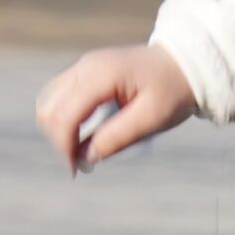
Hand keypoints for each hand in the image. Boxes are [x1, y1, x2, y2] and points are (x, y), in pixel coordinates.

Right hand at [37, 42, 195, 170]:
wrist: (186, 64)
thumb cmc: (173, 90)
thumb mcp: (152, 118)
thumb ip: (118, 137)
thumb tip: (86, 157)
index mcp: (101, 74)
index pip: (65, 115)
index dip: (65, 147)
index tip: (76, 170)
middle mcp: (85, 66)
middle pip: (49, 109)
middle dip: (60, 140)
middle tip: (81, 164)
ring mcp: (83, 67)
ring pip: (48, 102)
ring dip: (59, 130)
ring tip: (83, 151)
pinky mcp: (85, 72)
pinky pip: (59, 97)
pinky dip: (64, 119)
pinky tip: (83, 135)